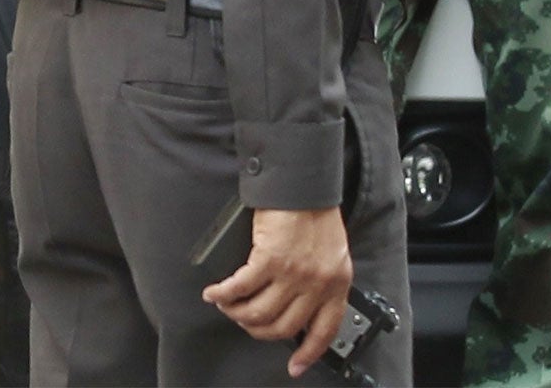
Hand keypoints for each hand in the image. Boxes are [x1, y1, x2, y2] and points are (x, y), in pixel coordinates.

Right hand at [200, 206, 351, 377]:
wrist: (305, 184)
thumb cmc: (317, 212)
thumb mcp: (332, 252)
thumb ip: (320, 281)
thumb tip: (296, 304)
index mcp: (336, 284)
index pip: (324, 330)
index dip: (308, 353)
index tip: (295, 366)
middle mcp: (316, 284)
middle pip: (282, 327)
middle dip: (258, 330)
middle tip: (245, 322)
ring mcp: (292, 274)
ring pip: (258, 312)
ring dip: (236, 313)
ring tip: (226, 305)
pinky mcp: (268, 260)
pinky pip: (240, 288)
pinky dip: (223, 294)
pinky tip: (215, 293)